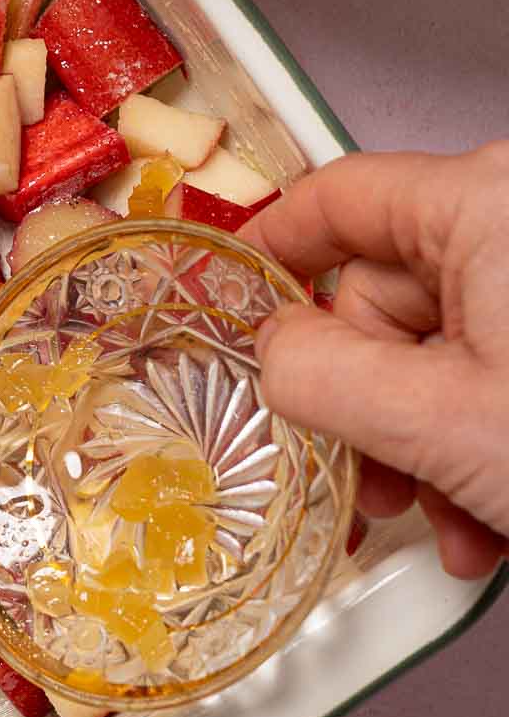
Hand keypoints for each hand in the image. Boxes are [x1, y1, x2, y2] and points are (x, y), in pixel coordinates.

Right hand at [241, 144, 508, 578]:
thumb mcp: (442, 420)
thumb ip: (320, 376)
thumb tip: (270, 353)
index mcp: (487, 204)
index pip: (337, 198)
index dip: (272, 250)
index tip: (234, 295)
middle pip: (387, 295)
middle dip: (370, 402)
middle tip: (370, 479)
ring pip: (445, 348)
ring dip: (424, 443)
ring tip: (449, 517)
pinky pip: (498, 368)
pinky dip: (480, 441)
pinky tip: (495, 511)